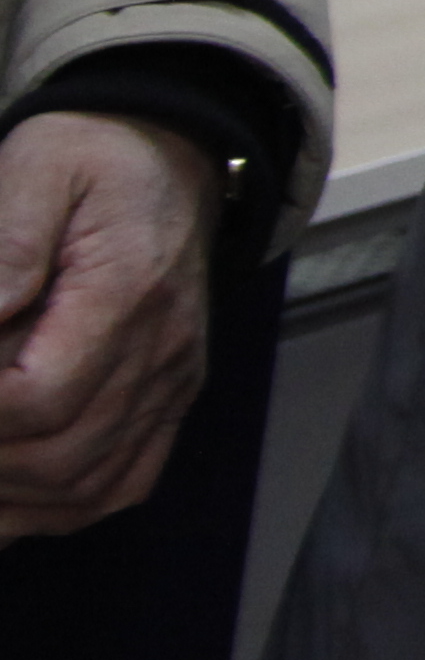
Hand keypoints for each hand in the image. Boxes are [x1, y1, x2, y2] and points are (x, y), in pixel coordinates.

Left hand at [0, 113, 221, 539]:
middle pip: (60, 458)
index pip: (39, 397)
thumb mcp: (38, 167)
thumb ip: (6, 246)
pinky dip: (58, 508)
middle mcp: (163, 349)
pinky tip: (12, 496)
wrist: (173, 151)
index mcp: (129, 292)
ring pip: (86, 486)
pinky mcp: (170, 395)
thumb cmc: (94, 157)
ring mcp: (172, 379)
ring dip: (9, 495)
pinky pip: (123, 483)